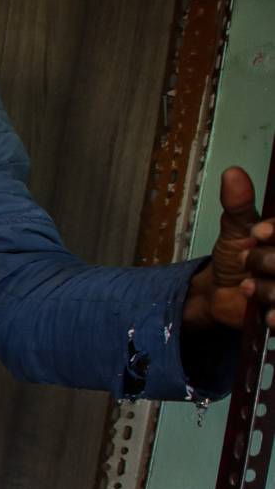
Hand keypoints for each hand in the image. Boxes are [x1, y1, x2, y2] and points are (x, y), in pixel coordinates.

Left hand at [184, 166, 274, 331]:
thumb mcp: (236, 230)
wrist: (221, 292)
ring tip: (247, 287)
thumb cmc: (236, 258)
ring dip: (267, 289)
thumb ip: (238, 205)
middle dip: (266, 261)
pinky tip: (267, 314)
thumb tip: (232, 174)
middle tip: (247, 261)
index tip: (258, 233)